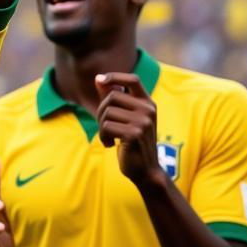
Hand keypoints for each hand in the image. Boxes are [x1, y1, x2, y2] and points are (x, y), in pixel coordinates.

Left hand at [96, 73, 161, 187]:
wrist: (145, 170)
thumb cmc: (132, 141)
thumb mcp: (124, 118)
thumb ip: (112, 98)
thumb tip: (98, 78)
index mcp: (148, 103)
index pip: (132, 79)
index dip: (115, 76)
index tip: (99, 80)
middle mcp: (148, 109)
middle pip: (111, 97)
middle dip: (101, 111)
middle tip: (104, 126)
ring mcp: (143, 121)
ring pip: (107, 113)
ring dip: (101, 127)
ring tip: (109, 137)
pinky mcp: (135, 133)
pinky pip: (107, 126)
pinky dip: (103, 137)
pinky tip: (111, 145)